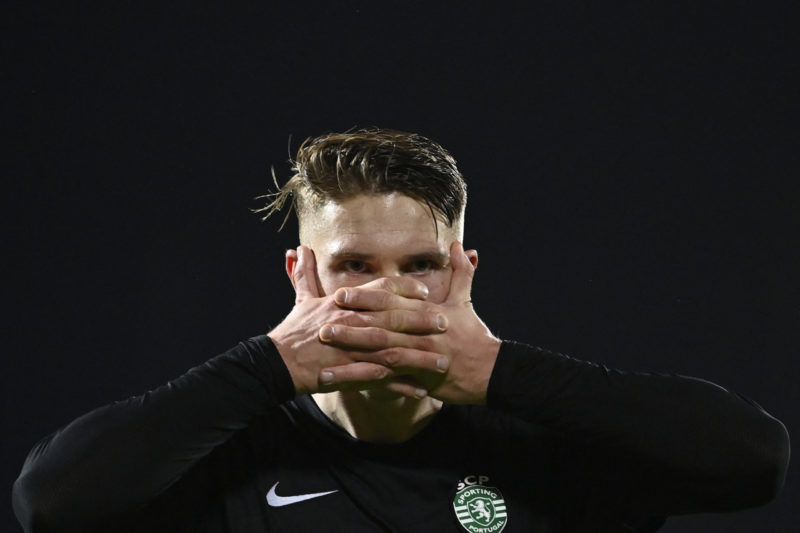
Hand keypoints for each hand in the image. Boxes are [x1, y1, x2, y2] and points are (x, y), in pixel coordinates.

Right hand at [267, 246, 449, 396]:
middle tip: (445, 323)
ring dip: (420, 357)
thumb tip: (299, 249)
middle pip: (395, 318)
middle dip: (422, 321)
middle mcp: (353, 323)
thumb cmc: (293, 331)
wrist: (277, 363)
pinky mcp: (351, 373)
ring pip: (394, 351)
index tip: (425, 292)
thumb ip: (304, 274)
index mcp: (345, 304)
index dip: (405, 289)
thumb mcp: (301, 300)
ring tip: (443, 361)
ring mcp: (353, 349)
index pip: (381, 290)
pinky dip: (403, 386)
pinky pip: (383, 381)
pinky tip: (422, 390)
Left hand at [318, 242, 501, 403]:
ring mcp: (420, 356)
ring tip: (326, 354)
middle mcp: (421, 332)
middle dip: (351, 324)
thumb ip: (461, 272)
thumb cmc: (475, 336)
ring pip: (382, 353)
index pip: (392, 301)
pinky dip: (364, 380)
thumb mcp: (466, 302)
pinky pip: (388, 380)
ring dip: (352, 353)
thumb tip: (461, 246)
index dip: (365, 298)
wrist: (490, 372)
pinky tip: (342, 383)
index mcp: (428, 312)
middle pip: (382, 326)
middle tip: (322, 322)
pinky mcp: (420, 378)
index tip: (340, 294)